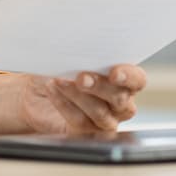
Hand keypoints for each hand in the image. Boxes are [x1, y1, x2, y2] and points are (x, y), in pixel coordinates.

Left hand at [18, 64, 145, 134]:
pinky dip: (64, 104)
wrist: (38, 90)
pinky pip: (80, 122)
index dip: (130, 77)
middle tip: (81, 78)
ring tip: (60, 81)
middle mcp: (120, 103)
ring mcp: (105, 120)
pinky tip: (53, 89)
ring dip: (78, 95)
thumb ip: (83, 54)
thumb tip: (80, 44)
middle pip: (120, 99)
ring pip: (100, 113)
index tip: (115, 73)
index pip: (138, 80)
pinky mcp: (85, 132)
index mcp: (124, 80)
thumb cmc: (60, 68)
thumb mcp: (71, 57)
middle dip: (100, 86)